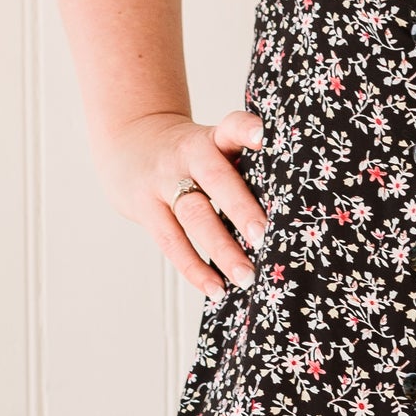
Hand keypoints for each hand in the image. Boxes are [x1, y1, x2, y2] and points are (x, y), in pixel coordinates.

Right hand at [103, 107, 267, 299]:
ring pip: (194, 216)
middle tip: (264, 237)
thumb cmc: (188, 155)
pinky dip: (195, 268)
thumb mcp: (211, 144)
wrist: (128, 142)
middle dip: (241, 209)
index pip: (230, 126)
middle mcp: (187, 156)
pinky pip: (171, 242)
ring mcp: (163, 182)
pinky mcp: (146, 209)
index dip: (245, 129)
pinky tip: (217, 288)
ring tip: (247, 277)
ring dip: (222, 250)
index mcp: (211, 138)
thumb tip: (287, 214)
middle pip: (215, 179)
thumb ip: (242, 165)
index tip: (263, 136)